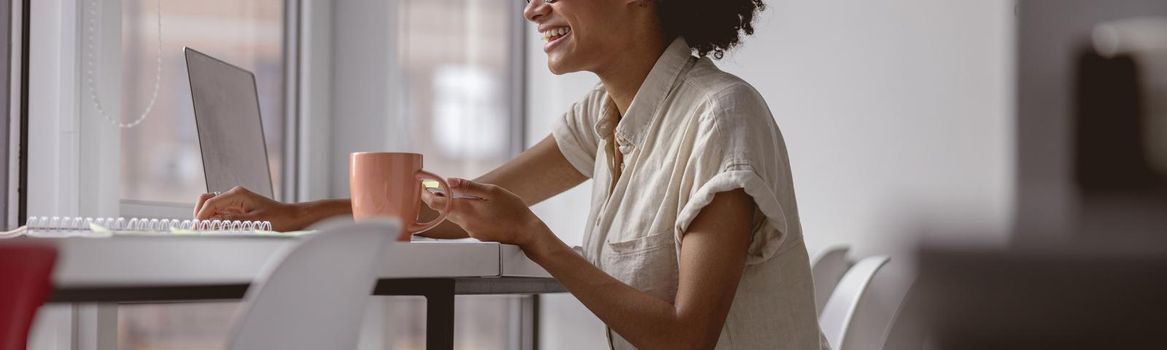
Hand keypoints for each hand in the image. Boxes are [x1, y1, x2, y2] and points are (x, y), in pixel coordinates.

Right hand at [194, 186, 301, 230]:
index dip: (201, 216)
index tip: (197, 229)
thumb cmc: (278, 218)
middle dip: (200, 215)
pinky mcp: (237, 210)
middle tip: (200, 230)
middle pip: (206, 201)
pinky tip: (217, 230)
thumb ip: (231, 222)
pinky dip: (215, 221)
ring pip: (211, 208)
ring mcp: (234, 202)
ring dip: (207, 219)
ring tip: (208, 232)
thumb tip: (211, 224)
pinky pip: (219, 214)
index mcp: (237, 194)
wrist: (292, 217)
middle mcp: (234, 196)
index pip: (210, 203)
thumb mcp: (254, 222)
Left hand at [420, 178, 547, 247]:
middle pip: (442, 210)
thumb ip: (469, 186)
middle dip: (437, 198)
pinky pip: (464, 221)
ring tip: (453, 193)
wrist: (526, 232)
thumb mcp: (492, 191)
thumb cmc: (512, 210)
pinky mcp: (477, 235)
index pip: (437, 204)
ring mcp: (470, 231)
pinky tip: (473, 205)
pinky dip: (462, 212)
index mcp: (466, 210)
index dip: (426, 194)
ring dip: (450, 205)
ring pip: (453, 216)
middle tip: (434, 186)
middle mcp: (465, 223)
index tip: (422, 186)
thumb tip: (449, 181)